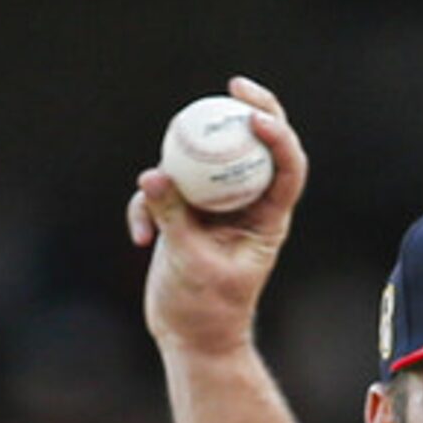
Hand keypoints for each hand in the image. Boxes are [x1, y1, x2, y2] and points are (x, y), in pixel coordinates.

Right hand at [128, 75, 308, 359]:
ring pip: (203, 161)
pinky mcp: (185, 213)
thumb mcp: (190, 262)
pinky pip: (165, 190)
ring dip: (175, 167)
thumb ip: (172, 216)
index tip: (255, 116)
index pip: (286, 168)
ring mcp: (215, 207)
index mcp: (268, 219)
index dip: (278, 135)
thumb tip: (153, 173)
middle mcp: (246, 206)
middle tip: (233, 85)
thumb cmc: (206, 310)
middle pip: (255, 147)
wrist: (190, 337)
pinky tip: (136, 235)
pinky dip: (147, 206)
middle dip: (249, 109)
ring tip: (153, 194)